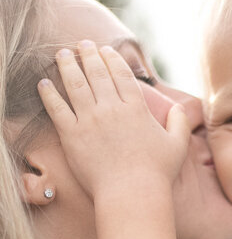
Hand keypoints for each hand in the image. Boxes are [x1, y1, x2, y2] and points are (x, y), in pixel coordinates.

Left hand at [38, 41, 189, 198]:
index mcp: (135, 108)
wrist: (131, 194)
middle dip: (87, 54)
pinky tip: (44, 84)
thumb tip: (180, 108)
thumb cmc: (156, 173)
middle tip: (81, 44)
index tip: (104, 49)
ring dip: (66, 65)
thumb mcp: (177, 145)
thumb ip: (179, 123)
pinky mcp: (72, 135)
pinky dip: (49, 93)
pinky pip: (56, 108)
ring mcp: (90, 120)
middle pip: (96, 72)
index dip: (111, 58)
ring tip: (60, 54)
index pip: (120, 73)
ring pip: (74, 84)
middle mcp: (111, 109)